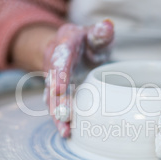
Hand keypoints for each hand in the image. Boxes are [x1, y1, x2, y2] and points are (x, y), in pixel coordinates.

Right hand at [44, 20, 113, 136]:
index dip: (59, 74)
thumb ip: (100, 32)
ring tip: (65, 131)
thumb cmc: (88, 41)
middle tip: (64, 117)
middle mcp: (55, 62)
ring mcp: (55, 78)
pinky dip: (61, 118)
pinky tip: (67, 132)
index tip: (58, 89)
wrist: (73, 47)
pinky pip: (57, 105)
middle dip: (58, 101)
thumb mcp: (95, 33)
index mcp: (65, 44)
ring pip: (53, 98)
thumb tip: (107, 26)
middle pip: (53, 83)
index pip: (60, 58)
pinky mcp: (58, 92)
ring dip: (58, 115)